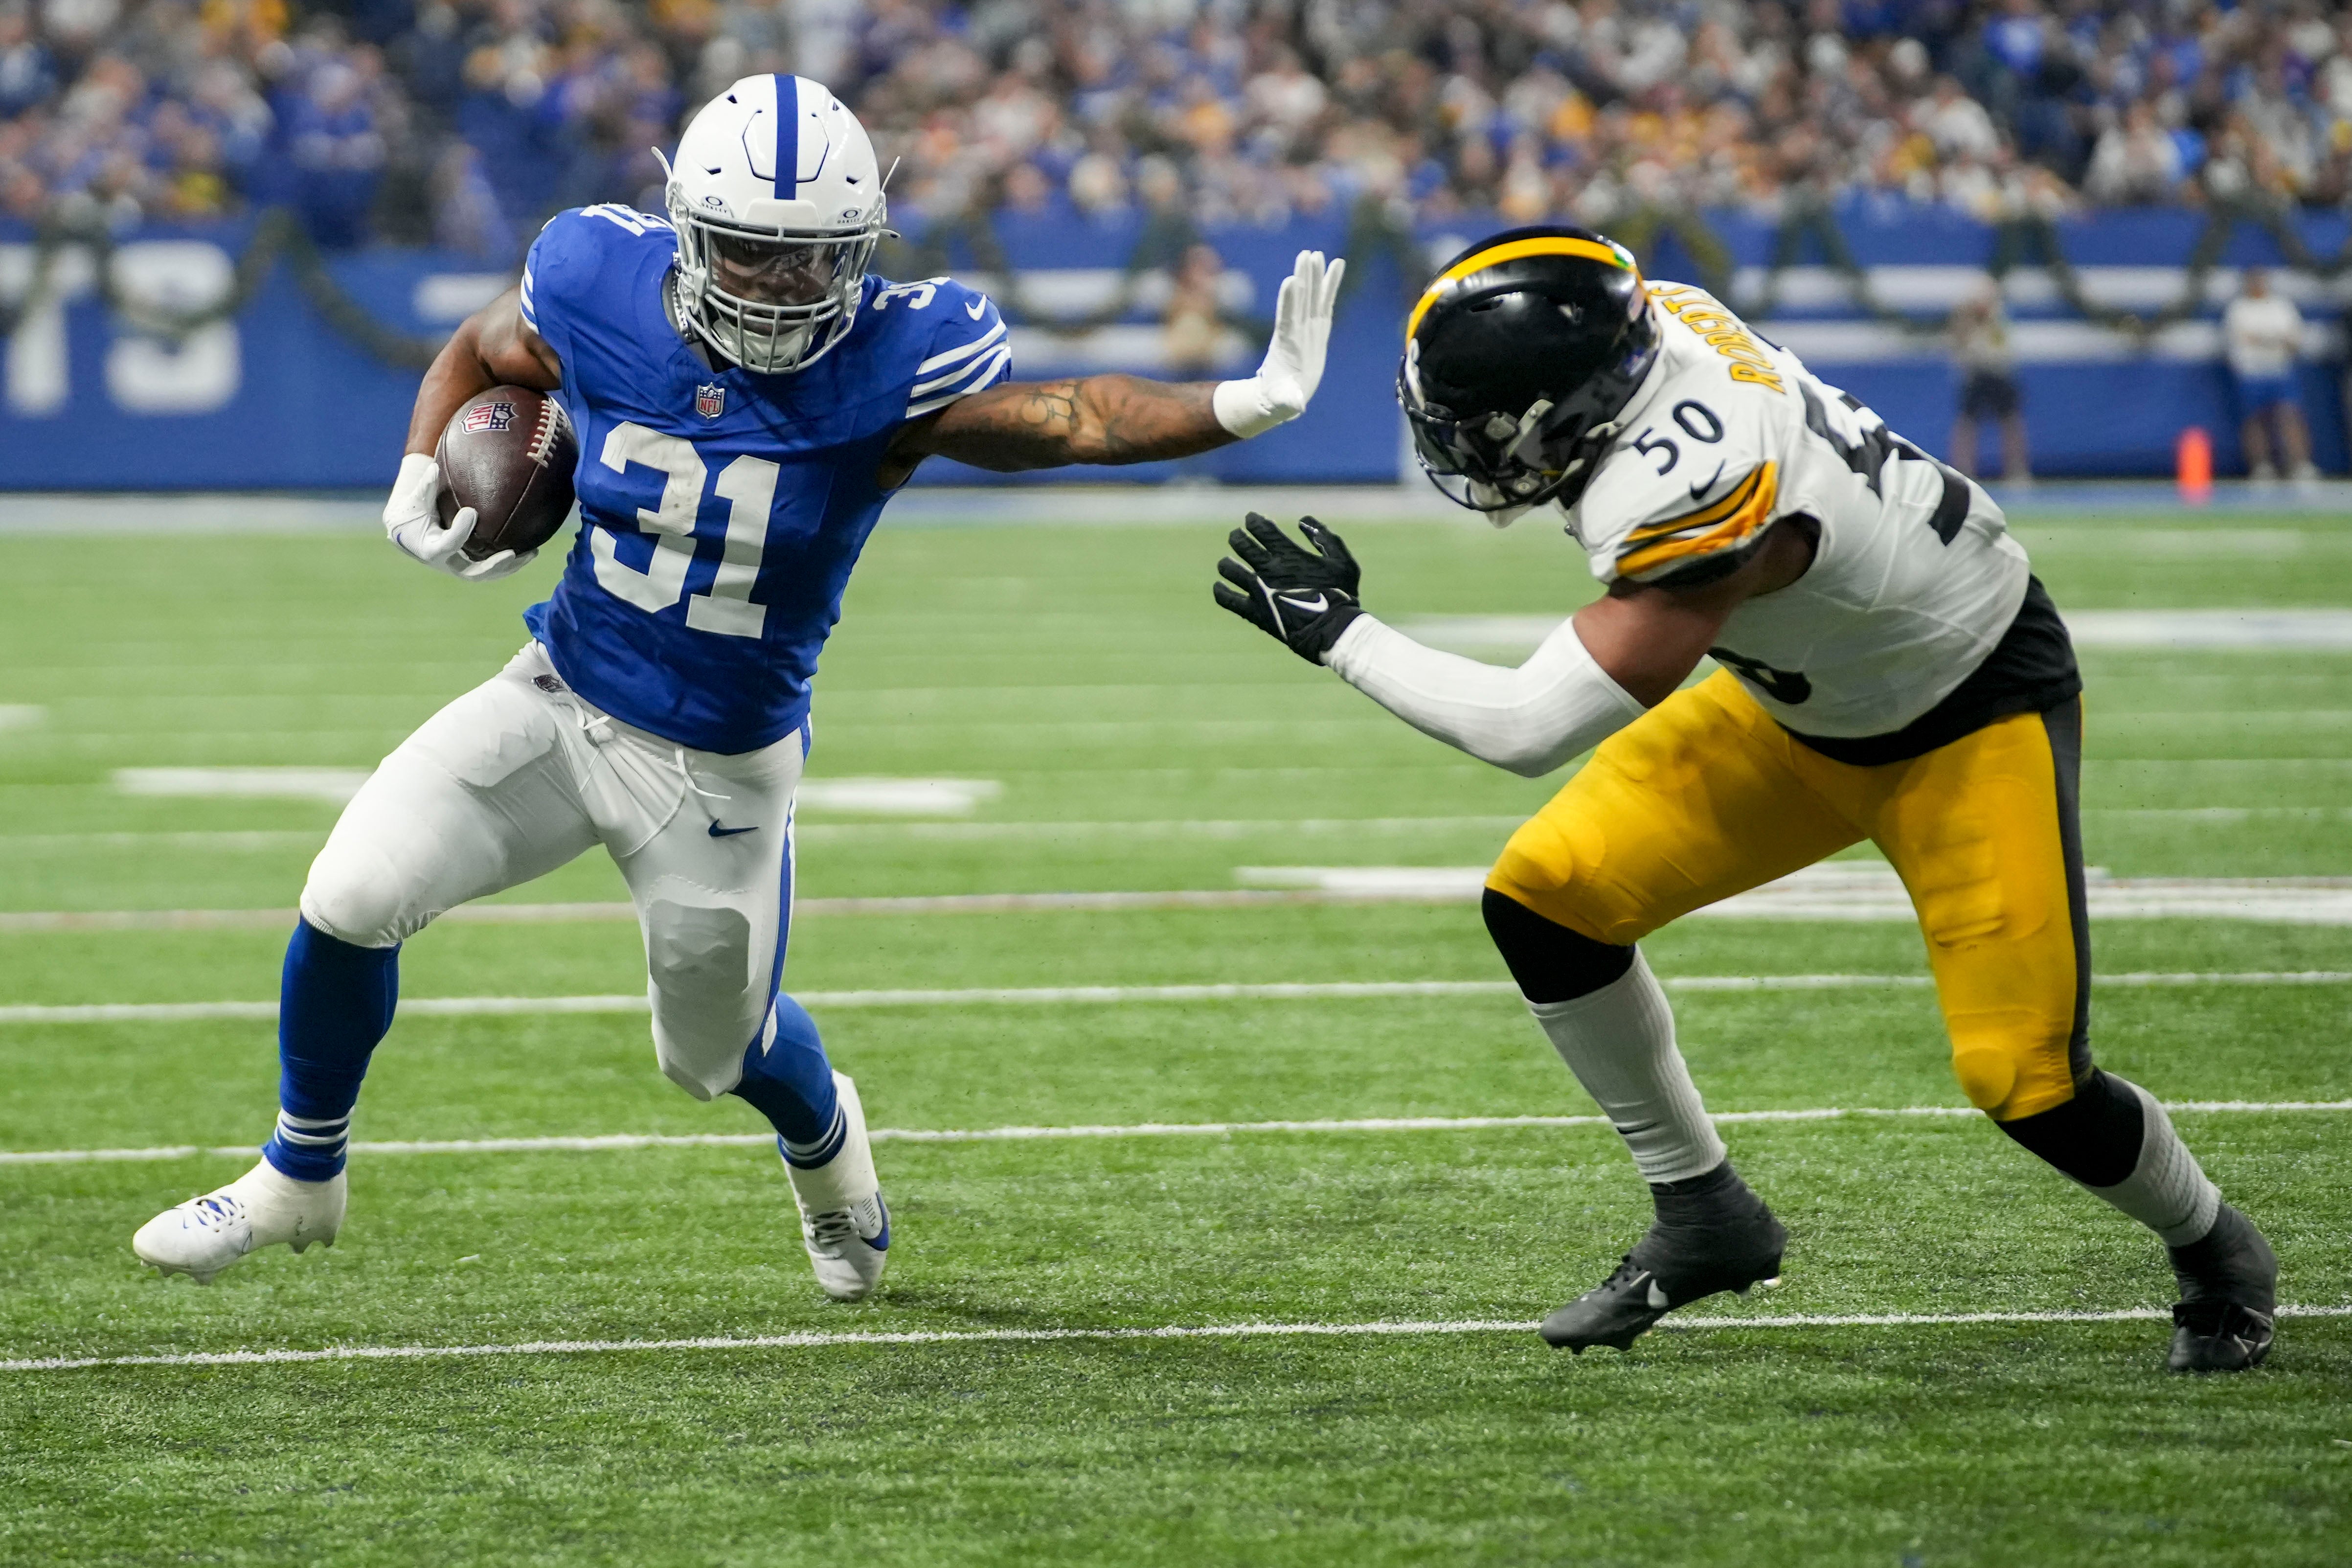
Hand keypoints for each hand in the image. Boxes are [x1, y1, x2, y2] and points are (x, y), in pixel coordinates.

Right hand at [382, 451, 535, 581]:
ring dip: (510, 567)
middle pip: (472, 572)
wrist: (409, 532)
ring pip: (487, 574)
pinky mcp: (470, 566)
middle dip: (493, 565)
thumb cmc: (412, 513)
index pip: (448, 544)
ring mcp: (459, 568)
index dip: (460, 530)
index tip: (471, 512)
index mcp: (431, 550)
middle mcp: (447, 564)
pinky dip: (510, 563)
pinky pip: (492, 569)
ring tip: (531, 553)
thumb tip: (434, 467)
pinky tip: (530, 550)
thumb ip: (425, 487)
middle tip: (511, 553)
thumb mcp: (416, 501)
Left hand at [1211, 250, 1345, 438]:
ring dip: (1315, 276)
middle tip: (1306, 255)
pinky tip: (1336, 265)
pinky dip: (1330, 286)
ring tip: (1317, 254)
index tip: (1290, 282)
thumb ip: (1289, 402)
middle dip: (1304, 279)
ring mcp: (1307, 328)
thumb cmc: (1280, 400)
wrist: (1279, 395)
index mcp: (1288, 348)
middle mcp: (1297, 333)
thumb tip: (1295, 407)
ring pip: (1312, 298)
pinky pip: (1325, 303)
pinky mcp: (1317, 328)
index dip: (1288, 303)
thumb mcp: (1284, 402)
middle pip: (1301, 301)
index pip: (1287, 321)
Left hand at [1213, 513, 1363, 663]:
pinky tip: (1219, 587)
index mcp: (1288, 554)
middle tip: (1237, 536)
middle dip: (1237, 536)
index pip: (1261, 528)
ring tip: (1227, 563)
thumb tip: (1303, 521)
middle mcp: (1268, 569)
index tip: (1251, 519)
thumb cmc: (1341, 594)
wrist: (1332, 630)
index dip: (1253, 521)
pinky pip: (1227, 599)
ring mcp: (1258, 590)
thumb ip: (1324, 537)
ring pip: (1229, 569)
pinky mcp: (1254, 611)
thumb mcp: (1343, 560)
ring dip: (1227, 563)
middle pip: (1241, 544)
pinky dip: (1220, 592)